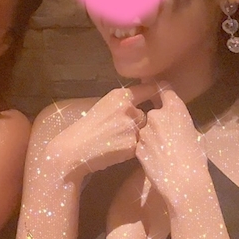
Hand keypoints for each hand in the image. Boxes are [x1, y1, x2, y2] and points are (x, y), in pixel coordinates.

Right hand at [45, 82, 159, 180]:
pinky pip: (139, 145)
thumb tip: (144, 100)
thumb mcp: (104, 106)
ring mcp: (132, 126)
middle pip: (145, 115)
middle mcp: (129, 108)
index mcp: (120, 95)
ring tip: (115, 141)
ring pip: (143, 131)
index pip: (148, 89)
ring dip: (136, 136)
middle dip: (138, 123)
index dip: (157, 91)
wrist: (75, 150)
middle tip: (119, 130)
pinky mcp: (133, 144)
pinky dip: (131, 149)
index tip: (163, 92)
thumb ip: (123, 103)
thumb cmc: (87, 129)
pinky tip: (116, 150)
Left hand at [135, 85, 208, 206]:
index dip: (160, 91)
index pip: (164, 90)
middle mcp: (156, 115)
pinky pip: (141, 144)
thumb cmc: (197, 158)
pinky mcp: (136, 147)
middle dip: (157, 121)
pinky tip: (155, 161)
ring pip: (145, 130)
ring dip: (151, 137)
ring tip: (162, 152)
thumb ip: (184, 124)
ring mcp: (144, 131)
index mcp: (175, 109)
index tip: (158, 93)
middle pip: (153, 112)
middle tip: (166, 136)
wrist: (183, 182)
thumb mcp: (197, 135)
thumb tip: (179, 125)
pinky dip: (146, 149)